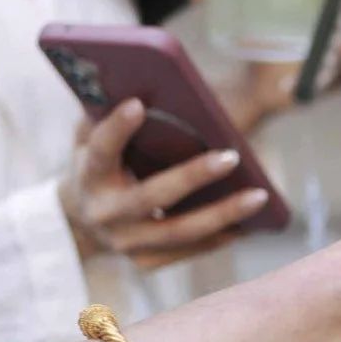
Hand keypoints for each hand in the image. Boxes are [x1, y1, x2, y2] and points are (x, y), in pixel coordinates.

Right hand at [60, 99, 268, 270]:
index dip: (116, 128)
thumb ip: (108, 111)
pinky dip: (219, 235)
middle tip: (232, 157)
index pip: (100, 150)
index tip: (137, 104)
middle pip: (152, 196)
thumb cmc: (100, 164)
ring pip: (180, 231)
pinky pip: (189, 250)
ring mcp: (125, 242)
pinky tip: (250, 222)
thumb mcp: (92, 137)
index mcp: (88, 174)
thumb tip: (146, 80)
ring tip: (259, 196)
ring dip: (223, 214)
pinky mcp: (145, 261)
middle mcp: (105, 212)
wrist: (81, 222)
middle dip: (193, 176)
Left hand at [196, 0, 340, 130]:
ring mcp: (334, 56)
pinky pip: (329, 84)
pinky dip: (311, 83)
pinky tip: (287, 84)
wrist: (251, 82)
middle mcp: (337, 26)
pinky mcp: (323, 84)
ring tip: (335, 46)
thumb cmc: (256, 35)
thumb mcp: (237, 9)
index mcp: (326, 0)